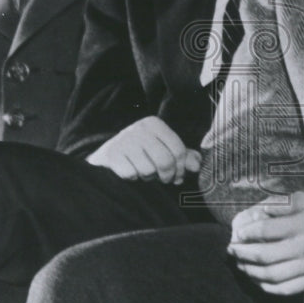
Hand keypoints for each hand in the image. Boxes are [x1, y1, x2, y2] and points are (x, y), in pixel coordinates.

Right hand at [86, 117, 200, 184]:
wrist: (106, 154)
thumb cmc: (140, 152)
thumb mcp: (162, 149)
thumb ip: (182, 156)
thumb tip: (197, 165)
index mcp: (154, 124)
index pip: (178, 149)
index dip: (182, 168)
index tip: (178, 176)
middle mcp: (139, 128)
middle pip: (165, 161)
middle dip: (167, 176)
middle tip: (164, 179)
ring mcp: (124, 140)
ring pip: (148, 170)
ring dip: (148, 177)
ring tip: (143, 172)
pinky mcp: (112, 154)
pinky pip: (131, 174)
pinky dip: (132, 178)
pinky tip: (130, 171)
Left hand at [227, 191, 303, 294]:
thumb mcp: (303, 199)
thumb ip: (278, 203)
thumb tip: (254, 213)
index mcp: (303, 223)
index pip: (266, 230)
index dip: (247, 232)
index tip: (238, 233)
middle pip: (265, 255)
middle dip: (243, 253)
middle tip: (231, 249)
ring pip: (272, 275)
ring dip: (250, 271)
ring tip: (240, 264)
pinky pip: (285, 289)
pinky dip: (266, 287)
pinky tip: (257, 279)